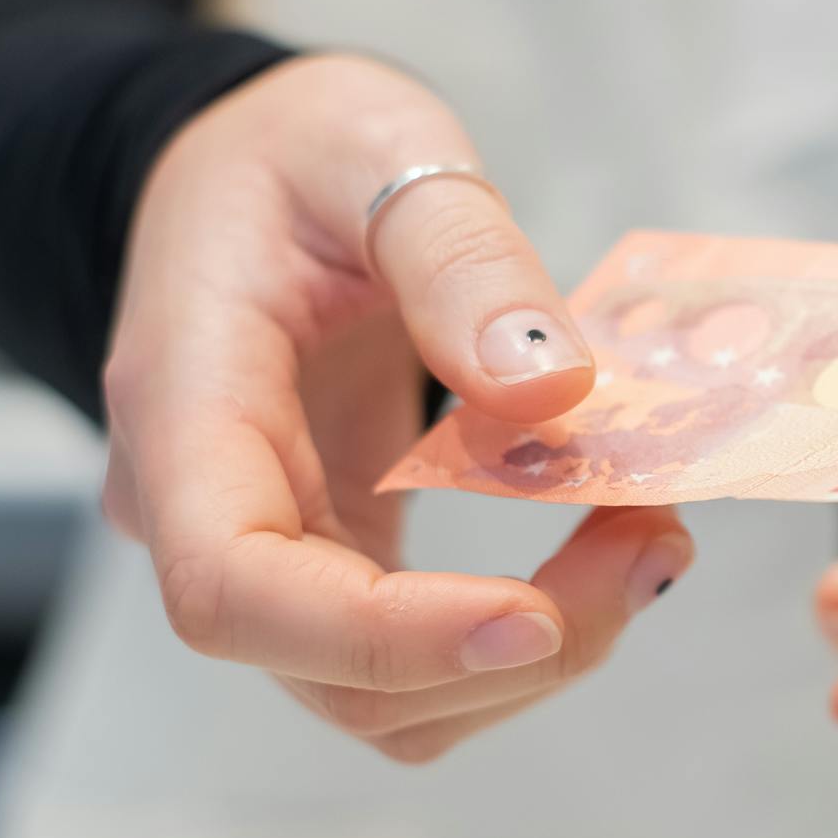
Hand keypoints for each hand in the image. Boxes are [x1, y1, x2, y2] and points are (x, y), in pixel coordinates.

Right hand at [99, 54, 691, 762]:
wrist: (249, 176)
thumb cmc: (286, 153)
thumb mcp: (375, 141)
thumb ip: (458, 254)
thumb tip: (550, 392)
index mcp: (183, 406)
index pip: (236, 589)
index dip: (385, 638)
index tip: (536, 617)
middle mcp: (203, 511)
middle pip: (333, 674)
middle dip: (509, 653)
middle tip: (654, 544)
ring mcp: (269, 552)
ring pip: (387, 696)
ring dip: (536, 658)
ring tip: (649, 539)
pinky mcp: (338, 559)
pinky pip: (424, 655)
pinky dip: (529, 633)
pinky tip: (607, 543)